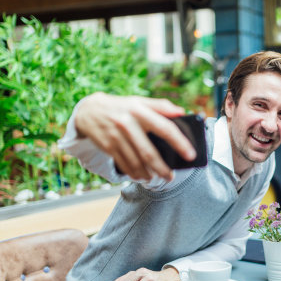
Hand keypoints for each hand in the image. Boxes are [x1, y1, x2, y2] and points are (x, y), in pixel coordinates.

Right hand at [74, 92, 195, 180]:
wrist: (89, 110)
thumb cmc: (122, 107)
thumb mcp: (140, 101)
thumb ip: (161, 106)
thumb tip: (182, 112)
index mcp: (140, 111)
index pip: (165, 128)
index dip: (179, 142)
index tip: (190, 154)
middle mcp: (128, 124)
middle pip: (149, 152)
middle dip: (162, 168)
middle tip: (170, 176)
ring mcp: (117, 137)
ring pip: (136, 162)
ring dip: (148, 174)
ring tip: (156, 178)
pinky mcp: (108, 147)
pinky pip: (124, 165)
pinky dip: (134, 174)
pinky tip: (141, 177)